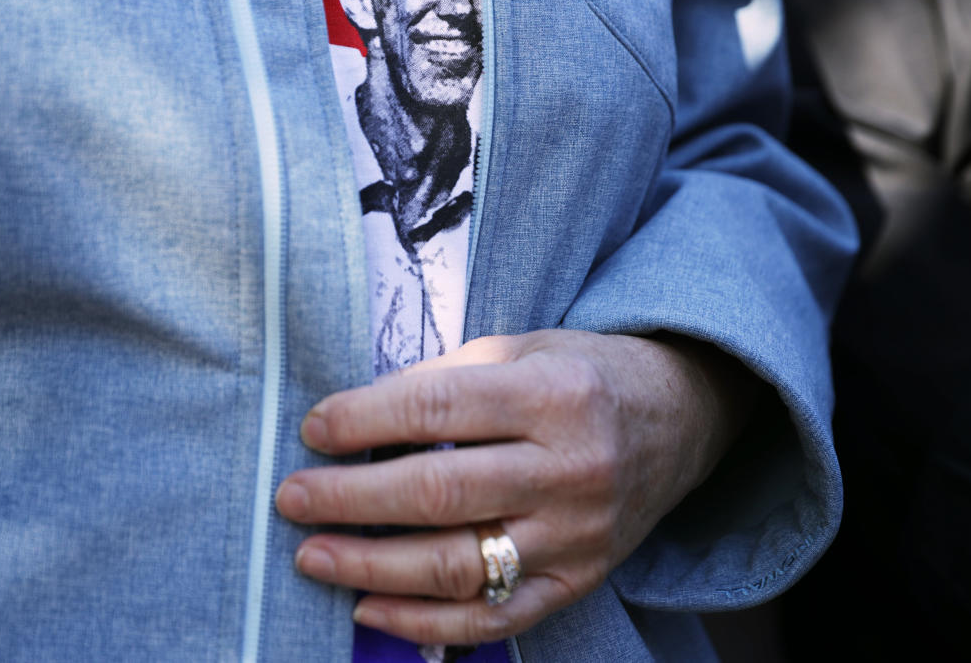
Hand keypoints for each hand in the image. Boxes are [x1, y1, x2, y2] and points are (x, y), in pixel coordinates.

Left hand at [275, 329, 755, 645]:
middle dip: (350, 498)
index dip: (363, 421)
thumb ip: (445, 383)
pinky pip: (494, 618)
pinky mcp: (580, 582)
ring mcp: (578, 536)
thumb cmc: (582, 374)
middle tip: (291, 498)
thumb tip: (354, 421)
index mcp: (553, 394)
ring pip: (460, 565)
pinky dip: (425, 622)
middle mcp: (571, 469)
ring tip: (312, 555)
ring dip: (372, 566)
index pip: (436, 410)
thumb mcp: (521, 349)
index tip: (312, 429)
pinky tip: (368, 607)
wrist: (679, 417)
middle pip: (440, 492)